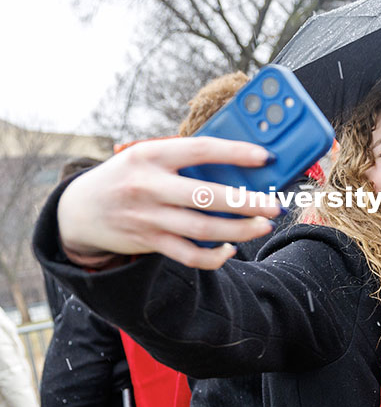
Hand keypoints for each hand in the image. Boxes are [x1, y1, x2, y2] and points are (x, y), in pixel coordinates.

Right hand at [57, 137, 282, 268]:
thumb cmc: (128, 176)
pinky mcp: (149, 242)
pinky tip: (230, 248)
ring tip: (264, 225)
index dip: (236, 153)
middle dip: (247, 202)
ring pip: (203, 229)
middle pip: (207, 196)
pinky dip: (214, 256)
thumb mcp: (147, 156)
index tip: (266, 157)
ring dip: (240, 230)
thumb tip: (240, 166)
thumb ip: (184, 159)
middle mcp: (148, 186)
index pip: (200, 150)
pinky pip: (189, 255)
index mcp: (150, 155)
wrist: (79, 210)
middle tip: (274, 205)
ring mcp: (148, 218)